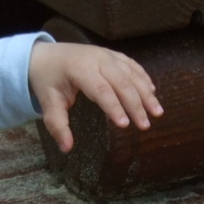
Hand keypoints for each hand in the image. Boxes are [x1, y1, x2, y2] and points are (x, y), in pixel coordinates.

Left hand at [28, 40, 161, 152]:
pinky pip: (132, 65)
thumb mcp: (48, 102)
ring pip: (131, 74)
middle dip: (136, 105)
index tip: (125, 125)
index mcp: (80, 69)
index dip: (114, 107)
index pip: (101, 90)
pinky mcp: (113, 55)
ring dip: (146, 93)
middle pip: (122, 82)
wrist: (45, 55)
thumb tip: (66, 148)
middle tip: (145, 125)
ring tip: (157, 112)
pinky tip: (152, 92)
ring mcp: (107, 55)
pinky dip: (144, 79)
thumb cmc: (47, 79)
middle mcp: (97, 59)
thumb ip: (57, 125)